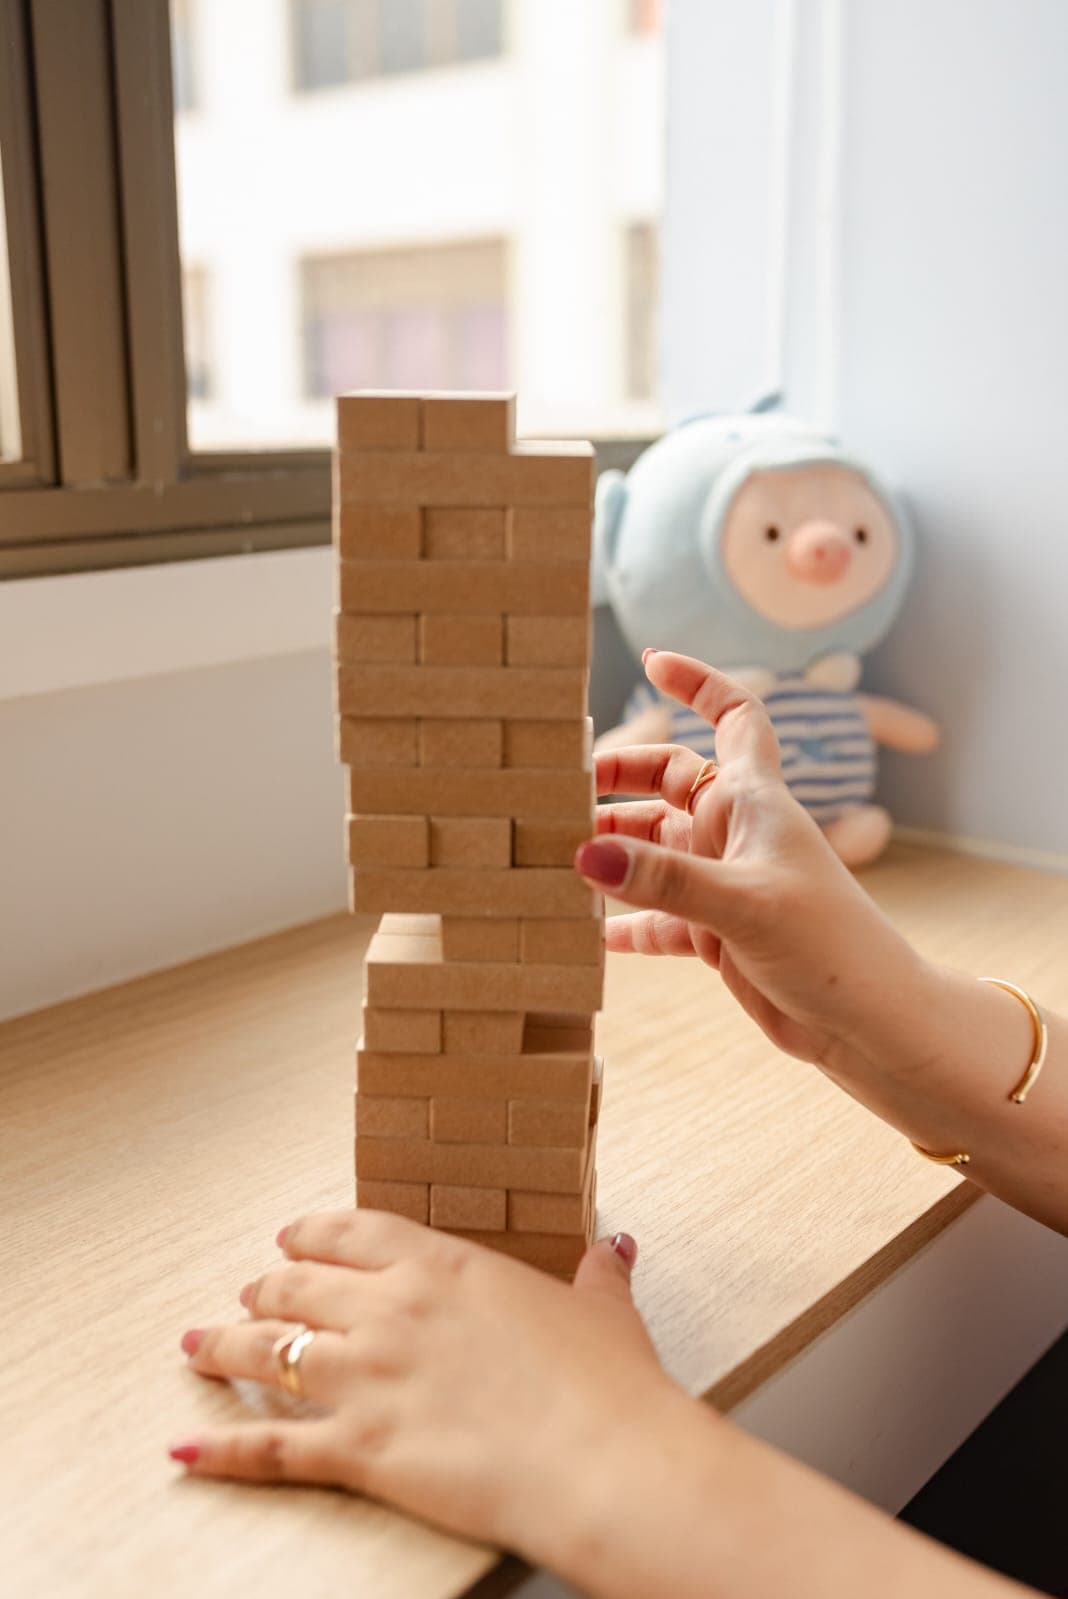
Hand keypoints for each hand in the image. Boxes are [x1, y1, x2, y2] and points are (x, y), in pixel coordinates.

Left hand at [171, 1215, 685, 1566]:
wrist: (602, 1460)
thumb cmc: (606, 1386)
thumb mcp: (601, 1312)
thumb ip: (595, 1275)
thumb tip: (613, 1249)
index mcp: (443, 1266)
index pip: (351, 1232)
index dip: (310, 1234)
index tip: (289, 1237)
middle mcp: (391, 1310)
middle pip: (297, 1286)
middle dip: (263, 1288)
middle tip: (246, 1292)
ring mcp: (367, 1379)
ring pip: (269, 1353)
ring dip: (225, 1348)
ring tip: (196, 1345)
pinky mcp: (358, 1450)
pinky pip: (270, 1450)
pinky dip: (220, 1453)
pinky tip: (184, 1453)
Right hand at [578, 649, 931, 1068]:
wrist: (869, 1023)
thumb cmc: (832, 947)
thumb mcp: (744, 904)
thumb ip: (664, 879)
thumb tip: (587, 853)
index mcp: (755, 802)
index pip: (734, 715)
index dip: (699, 683)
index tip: (653, 662)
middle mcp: (735, 833)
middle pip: (669, 782)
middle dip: (618, 779)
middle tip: (560, 791)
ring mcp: (724, 883)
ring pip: (652, 849)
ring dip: (610, 851)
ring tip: (554, 858)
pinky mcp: (717, 933)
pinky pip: (656, 916)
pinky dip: (623, 921)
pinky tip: (586, 933)